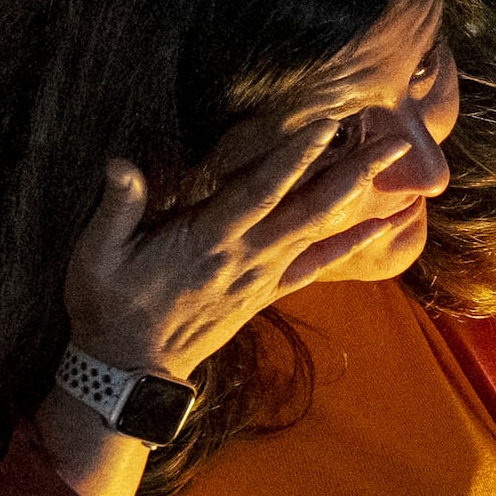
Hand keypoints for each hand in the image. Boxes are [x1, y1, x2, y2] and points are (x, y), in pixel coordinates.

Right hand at [62, 109, 420, 378]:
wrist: (129, 371)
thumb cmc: (108, 306)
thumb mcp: (96, 257)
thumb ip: (115, 208)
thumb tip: (121, 162)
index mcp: (207, 239)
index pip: (260, 190)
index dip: (295, 156)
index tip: (328, 124)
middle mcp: (245, 255)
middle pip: (310, 207)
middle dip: (354, 171)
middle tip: (396, 141)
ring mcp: (260, 275)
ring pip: (319, 230)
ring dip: (360, 196)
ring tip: (399, 168)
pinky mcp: (264, 292)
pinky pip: (316, 266)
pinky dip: (349, 244)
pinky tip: (381, 226)